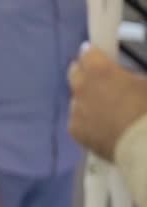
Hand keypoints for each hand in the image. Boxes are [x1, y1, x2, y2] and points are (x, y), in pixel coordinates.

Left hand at [68, 46, 146, 160]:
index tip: (95, 55)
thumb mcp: (144, 82)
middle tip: (96, 78)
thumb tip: (120, 76)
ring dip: (86, 99)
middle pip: (74, 73)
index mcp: (100, 70)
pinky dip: (86, 120)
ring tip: (103, 108)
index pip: (87, 53)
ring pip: (76, 99)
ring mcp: (76, 110)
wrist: (143, 144)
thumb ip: (127, 75)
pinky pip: (77, 119)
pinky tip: (100, 125)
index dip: (92, 54)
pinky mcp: (74, 130)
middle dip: (84, 72)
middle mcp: (82, 88)